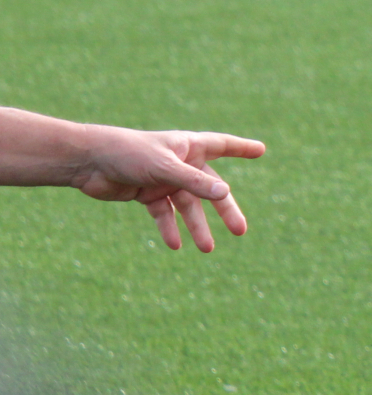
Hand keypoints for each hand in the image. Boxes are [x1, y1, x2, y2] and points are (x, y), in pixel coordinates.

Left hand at [71, 124, 265, 251]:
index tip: (261, 150)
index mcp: (188, 147)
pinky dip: (169, 228)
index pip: (222, 146)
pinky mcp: (147, 193)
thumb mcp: (165, 167)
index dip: (241, 148)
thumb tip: (226, 194)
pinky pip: (164, 214)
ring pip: (188, 206)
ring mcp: (164, 179)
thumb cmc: (127, 153)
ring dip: (196, 227)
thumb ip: (195, 182)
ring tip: (206, 249)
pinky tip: (174, 244)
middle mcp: (180, 163)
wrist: (87, 161)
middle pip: (210, 188)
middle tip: (239, 230)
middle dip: (224, 210)